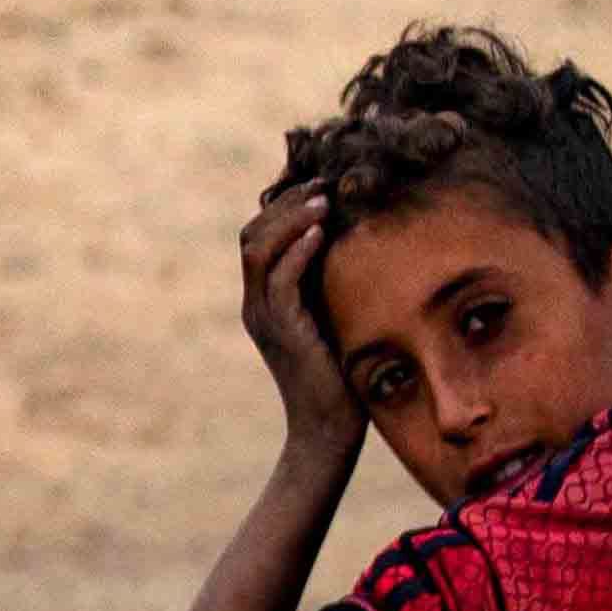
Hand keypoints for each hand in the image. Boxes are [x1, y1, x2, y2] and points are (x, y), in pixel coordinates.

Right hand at [237, 192, 356, 451]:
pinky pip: (279, 279)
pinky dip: (297, 249)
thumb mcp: (336, 318)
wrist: (329, 428)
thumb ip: (333, 285)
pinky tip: (321, 232)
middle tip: (323, 182)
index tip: (322, 185)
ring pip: (259, 250)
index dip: (284, 207)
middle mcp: (256, 306)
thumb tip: (359, 242)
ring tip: (323, 199)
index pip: (258, 238)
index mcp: (265, 301)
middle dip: (285, 203)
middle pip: (251, 235)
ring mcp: (264, 317)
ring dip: (290, 218)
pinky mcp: (281, 330)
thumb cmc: (342, 375)